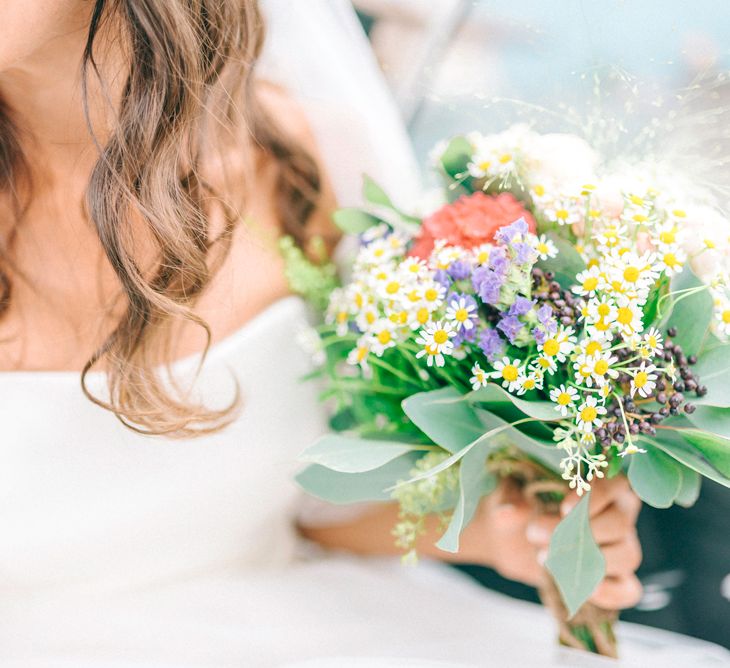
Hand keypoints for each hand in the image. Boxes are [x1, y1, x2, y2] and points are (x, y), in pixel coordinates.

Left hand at [456, 475, 642, 609]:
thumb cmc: (517, 504)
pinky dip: (609, 593)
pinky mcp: (615, 577)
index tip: (564, 508)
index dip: (594, 497)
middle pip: (620, 524)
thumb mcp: (506, 495)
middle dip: (578, 533)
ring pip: (627, 555)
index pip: (613, 485)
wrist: (510, 536)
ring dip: (588, 562)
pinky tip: (581, 589)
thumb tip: (509, 513)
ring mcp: (620, 546)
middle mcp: (618, 513)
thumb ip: (508, 499)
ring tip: (544, 557)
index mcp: (600, 482)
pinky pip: (629, 590)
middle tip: (536, 534)